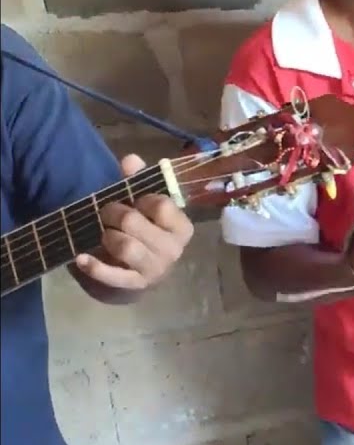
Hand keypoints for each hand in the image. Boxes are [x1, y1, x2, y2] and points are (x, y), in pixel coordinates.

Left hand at [74, 154, 194, 289]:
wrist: (140, 274)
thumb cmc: (146, 233)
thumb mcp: (144, 206)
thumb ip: (138, 182)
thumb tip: (131, 159)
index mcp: (181, 228)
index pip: (162, 206)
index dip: (142, 199)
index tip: (134, 200)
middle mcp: (173, 249)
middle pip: (134, 223)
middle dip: (113, 213)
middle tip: (105, 213)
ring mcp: (155, 269)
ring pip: (124, 246)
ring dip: (106, 237)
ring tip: (102, 234)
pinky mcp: (135, 285)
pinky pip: (112, 275)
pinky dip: (94, 266)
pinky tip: (82, 258)